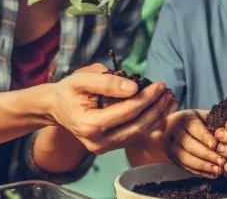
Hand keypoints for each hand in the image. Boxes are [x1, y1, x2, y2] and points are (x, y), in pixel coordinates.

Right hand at [47, 63, 176, 153]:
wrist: (56, 107)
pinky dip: (151, 123)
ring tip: (169, 98)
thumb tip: (134, 87)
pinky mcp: (111, 147)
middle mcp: (98, 143)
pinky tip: (161, 109)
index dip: (146, 98)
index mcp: (89, 126)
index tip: (159, 84)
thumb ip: (107, 82)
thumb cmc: (69, 91)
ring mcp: (105, 148)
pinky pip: (136, 136)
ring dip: (158, 116)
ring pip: (139, 134)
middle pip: (137, 126)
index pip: (127, 112)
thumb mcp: (82, 79)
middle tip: (168, 91)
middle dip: (156, 108)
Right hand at [165, 110, 224, 178]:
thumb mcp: (206, 116)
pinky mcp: (171, 157)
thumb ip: (216, 123)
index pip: (195, 128)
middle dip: (207, 155)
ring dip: (203, 166)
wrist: (179, 126)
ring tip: (218, 171)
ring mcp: (169, 145)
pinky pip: (184, 166)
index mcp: (184, 117)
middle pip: (189, 145)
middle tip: (222, 162)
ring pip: (185, 158)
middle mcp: (173, 131)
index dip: (206, 137)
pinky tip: (211, 174)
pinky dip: (198, 172)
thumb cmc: (200, 120)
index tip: (216, 146)